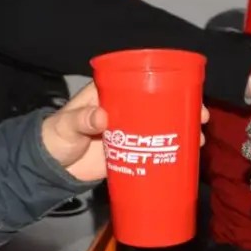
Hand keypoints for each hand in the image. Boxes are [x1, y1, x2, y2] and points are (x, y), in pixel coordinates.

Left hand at [40, 82, 207, 182]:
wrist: (49, 169)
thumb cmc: (54, 137)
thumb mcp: (67, 124)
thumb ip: (82, 119)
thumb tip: (102, 117)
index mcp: (110, 94)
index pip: (141, 81)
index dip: (165, 83)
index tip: (185, 89)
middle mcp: (124, 110)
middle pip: (158, 105)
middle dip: (181, 108)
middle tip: (201, 116)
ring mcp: (128, 133)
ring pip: (160, 127)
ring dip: (180, 131)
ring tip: (198, 138)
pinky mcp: (129, 153)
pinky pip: (153, 150)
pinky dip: (169, 152)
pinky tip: (185, 156)